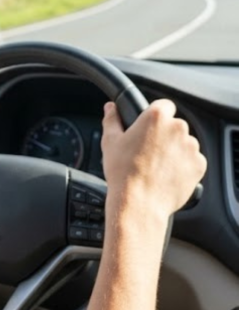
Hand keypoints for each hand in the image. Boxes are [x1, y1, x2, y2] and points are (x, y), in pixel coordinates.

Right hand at [101, 99, 205, 221]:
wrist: (139, 204)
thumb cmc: (123, 173)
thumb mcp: (110, 142)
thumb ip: (112, 120)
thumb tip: (110, 108)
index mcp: (156, 117)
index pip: (164, 105)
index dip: (156, 116)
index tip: (150, 128)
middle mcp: (177, 128)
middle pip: (175, 125)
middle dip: (165, 135)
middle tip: (149, 151)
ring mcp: (191, 147)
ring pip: (185, 143)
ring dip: (175, 150)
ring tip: (158, 166)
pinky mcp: (199, 165)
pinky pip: (193, 160)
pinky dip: (184, 166)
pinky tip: (167, 175)